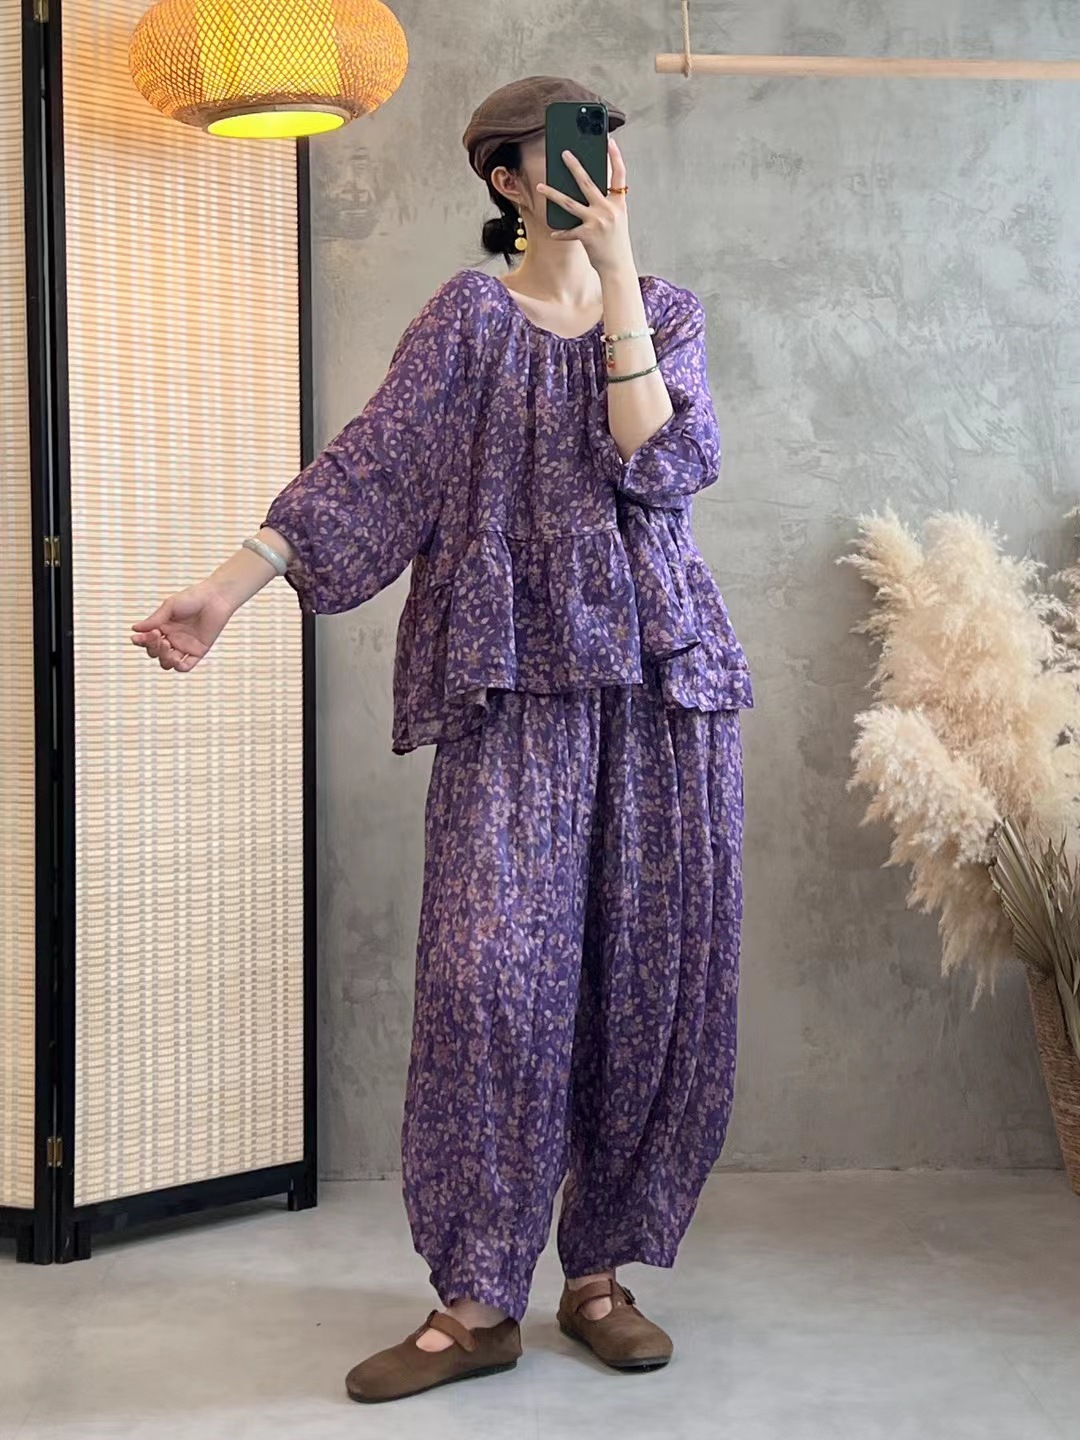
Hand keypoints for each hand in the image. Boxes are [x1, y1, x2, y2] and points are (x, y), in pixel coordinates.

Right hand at [130, 579, 234, 671]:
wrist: (215, 598)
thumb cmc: (192, 598)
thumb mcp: (169, 606)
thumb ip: (154, 619)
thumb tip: (134, 629)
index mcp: (162, 627)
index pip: (146, 641)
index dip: (141, 641)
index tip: (138, 637)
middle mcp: (172, 639)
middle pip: (154, 653)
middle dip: (152, 647)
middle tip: (158, 634)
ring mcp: (184, 646)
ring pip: (167, 662)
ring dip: (163, 658)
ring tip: (167, 645)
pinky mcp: (198, 652)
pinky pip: (185, 666)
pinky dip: (179, 667)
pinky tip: (176, 659)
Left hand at [537, 136, 633, 274]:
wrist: (618, 267)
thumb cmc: (615, 244)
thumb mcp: (616, 220)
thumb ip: (604, 204)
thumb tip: (585, 191)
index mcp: (618, 203)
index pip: (619, 175)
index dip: (615, 157)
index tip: (609, 141)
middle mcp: (608, 209)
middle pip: (587, 182)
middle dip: (574, 165)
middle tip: (563, 153)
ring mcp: (597, 221)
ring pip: (569, 203)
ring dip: (552, 193)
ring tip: (539, 186)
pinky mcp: (587, 235)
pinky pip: (568, 231)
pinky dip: (561, 233)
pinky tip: (553, 233)